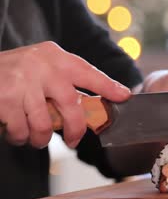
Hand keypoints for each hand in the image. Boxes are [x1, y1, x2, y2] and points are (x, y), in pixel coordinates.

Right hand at [0, 41, 130, 148]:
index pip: (88, 72)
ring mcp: (23, 82)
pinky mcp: (5, 99)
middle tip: (73, 140)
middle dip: (75, 129)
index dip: (108, 85)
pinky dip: (20, 137)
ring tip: (35, 137)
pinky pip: (22, 130)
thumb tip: (91, 107)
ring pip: (44, 124)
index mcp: (56, 57)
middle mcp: (42, 66)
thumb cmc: (15, 73)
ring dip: (40, 138)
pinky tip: (17, 132)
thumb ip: (64, 82)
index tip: (124, 96)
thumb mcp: (41, 67)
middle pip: (71, 105)